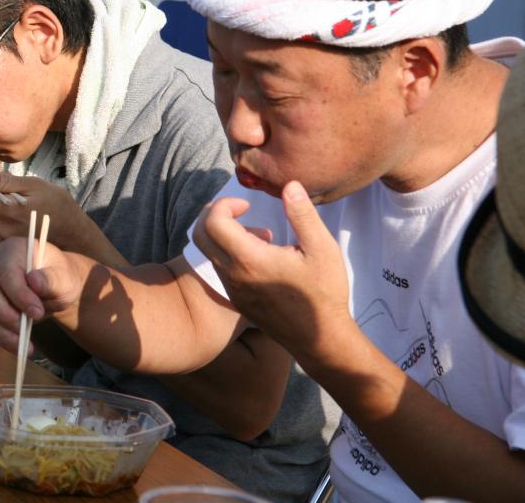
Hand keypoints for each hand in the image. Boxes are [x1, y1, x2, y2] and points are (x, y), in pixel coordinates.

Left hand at [0, 171, 98, 249]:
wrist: (73, 235)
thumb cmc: (57, 205)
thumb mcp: (34, 186)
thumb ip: (4, 182)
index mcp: (8, 212)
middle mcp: (0, 229)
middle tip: (5, 193)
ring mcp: (1, 239)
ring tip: (14, 206)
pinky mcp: (4, 245)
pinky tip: (16, 217)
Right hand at [0, 237, 84, 353]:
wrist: (56, 287)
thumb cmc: (60, 277)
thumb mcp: (64, 277)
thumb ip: (52, 279)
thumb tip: (34, 281)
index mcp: (13, 248)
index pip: (7, 271)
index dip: (19, 294)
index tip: (37, 313)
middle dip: (4, 313)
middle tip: (24, 329)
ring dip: (2, 329)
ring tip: (24, 345)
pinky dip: (2, 337)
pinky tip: (19, 347)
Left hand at [192, 181, 352, 359]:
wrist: (320, 340)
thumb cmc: (324, 294)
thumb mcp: (322, 249)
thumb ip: (303, 214)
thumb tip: (290, 184)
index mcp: (249, 259)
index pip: (213, 221)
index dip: (224, 204)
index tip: (246, 204)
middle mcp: (232, 274)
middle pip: (199, 234)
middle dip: (214, 215)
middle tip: (240, 210)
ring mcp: (231, 289)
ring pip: (208, 252)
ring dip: (223, 235)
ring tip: (261, 235)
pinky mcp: (236, 299)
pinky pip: (219, 268)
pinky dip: (229, 253)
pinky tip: (261, 255)